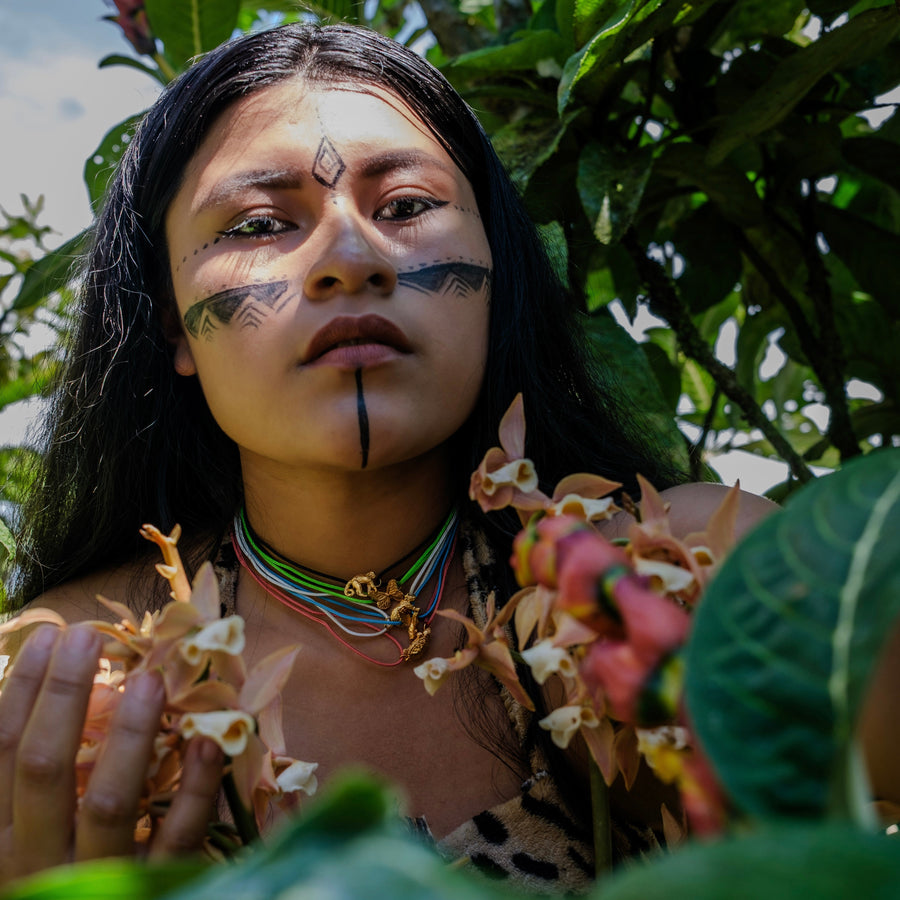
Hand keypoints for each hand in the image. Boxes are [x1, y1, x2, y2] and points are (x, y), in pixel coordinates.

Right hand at [0, 624, 223, 886]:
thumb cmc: (55, 878)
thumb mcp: (28, 835)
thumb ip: (30, 781)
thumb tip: (44, 698)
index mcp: (2, 838)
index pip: (3, 754)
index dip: (24, 692)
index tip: (51, 637)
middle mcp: (40, 860)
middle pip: (45, 769)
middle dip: (65, 697)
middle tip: (87, 636)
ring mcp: (97, 879)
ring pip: (109, 803)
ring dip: (130, 736)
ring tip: (151, 679)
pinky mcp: (153, 894)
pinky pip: (176, 840)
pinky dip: (194, 791)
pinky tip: (206, 744)